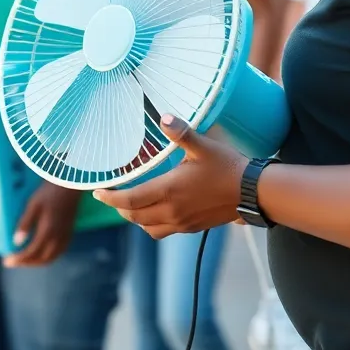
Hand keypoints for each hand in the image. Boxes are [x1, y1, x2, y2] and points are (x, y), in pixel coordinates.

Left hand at [2, 182, 82, 267]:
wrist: (69, 185)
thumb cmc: (48, 193)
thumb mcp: (33, 206)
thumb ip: (25, 224)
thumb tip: (16, 242)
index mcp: (47, 232)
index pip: (31, 253)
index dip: (18, 259)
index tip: (7, 261)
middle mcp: (57, 238)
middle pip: (41, 259)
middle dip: (26, 263)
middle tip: (13, 261)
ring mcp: (64, 237)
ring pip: (51, 258)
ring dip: (36, 262)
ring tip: (24, 260)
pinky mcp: (69, 233)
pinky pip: (58, 252)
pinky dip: (47, 258)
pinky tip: (41, 253)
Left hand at [94, 115, 248, 239]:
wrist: (252, 193)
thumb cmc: (228, 167)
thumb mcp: (203, 146)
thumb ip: (181, 133)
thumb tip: (164, 118)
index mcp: (169, 191)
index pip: (129, 200)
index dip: (110, 198)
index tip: (97, 192)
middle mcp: (172, 211)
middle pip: (134, 216)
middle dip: (119, 207)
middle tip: (111, 195)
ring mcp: (182, 222)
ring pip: (147, 227)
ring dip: (135, 217)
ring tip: (131, 204)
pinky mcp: (192, 227)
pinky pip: (162, 231)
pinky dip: (152, 223)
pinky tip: (156, 210)